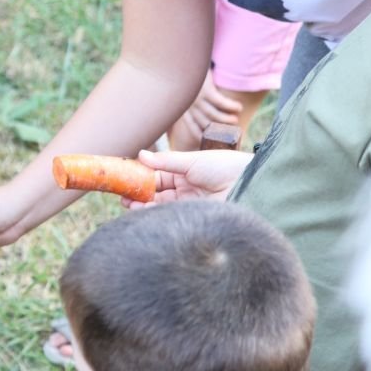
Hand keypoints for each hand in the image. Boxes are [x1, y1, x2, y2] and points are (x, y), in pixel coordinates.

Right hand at [130, 148, 251, 205]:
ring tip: (127, 202)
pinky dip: (154, 212)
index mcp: (185, 172)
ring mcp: (189, 203)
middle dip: (138, 193)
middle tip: (121, 194)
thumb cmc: (224, 166)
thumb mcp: (191, 161)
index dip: (140, 176)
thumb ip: (165, 161)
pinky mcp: (193, 216)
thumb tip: (141, 154)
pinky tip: (141, 210)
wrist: (248, 183)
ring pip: (159, 204)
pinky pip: (169, 215)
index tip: (124, 177)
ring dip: (142, 204)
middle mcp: (185, 188)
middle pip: (155, 192)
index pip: (157, 175)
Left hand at [167, 70, 243, 150]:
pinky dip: (231, 106)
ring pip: (214, 114)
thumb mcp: (187, 90)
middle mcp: (189, 105)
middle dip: (219, 130)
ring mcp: (197, 98)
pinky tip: (239, 107)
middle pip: (205, 123)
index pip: (191, 126)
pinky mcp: (206, 89)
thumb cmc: (191, 74)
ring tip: (235, 119)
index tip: (210, 143)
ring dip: (227, 119)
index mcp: (184, 107)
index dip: (201, 136)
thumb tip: (208, 114)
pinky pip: (221, 102)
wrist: (187, 56)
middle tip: (230, 131)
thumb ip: (193, 103)